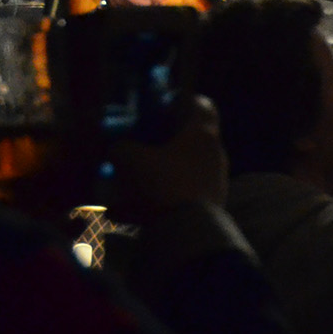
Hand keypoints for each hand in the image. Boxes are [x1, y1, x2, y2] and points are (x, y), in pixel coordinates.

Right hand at [106, 94, 228, 221]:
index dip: (180, 101)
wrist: (185, 232)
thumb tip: (118, 148)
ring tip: (118, 192)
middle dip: (158, 144)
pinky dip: (154, 201)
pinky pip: (176, 197)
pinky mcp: (209, 206)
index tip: (160, 107)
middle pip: (187, 140)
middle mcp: (214, 153)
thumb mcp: (129, 159)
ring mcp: (214, 180)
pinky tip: (122, 214)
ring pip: (178, 171)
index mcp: (202, 134)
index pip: (201, 104)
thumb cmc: (160, 183)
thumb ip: (121, 148)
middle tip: (134, 148)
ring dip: (151, 177)